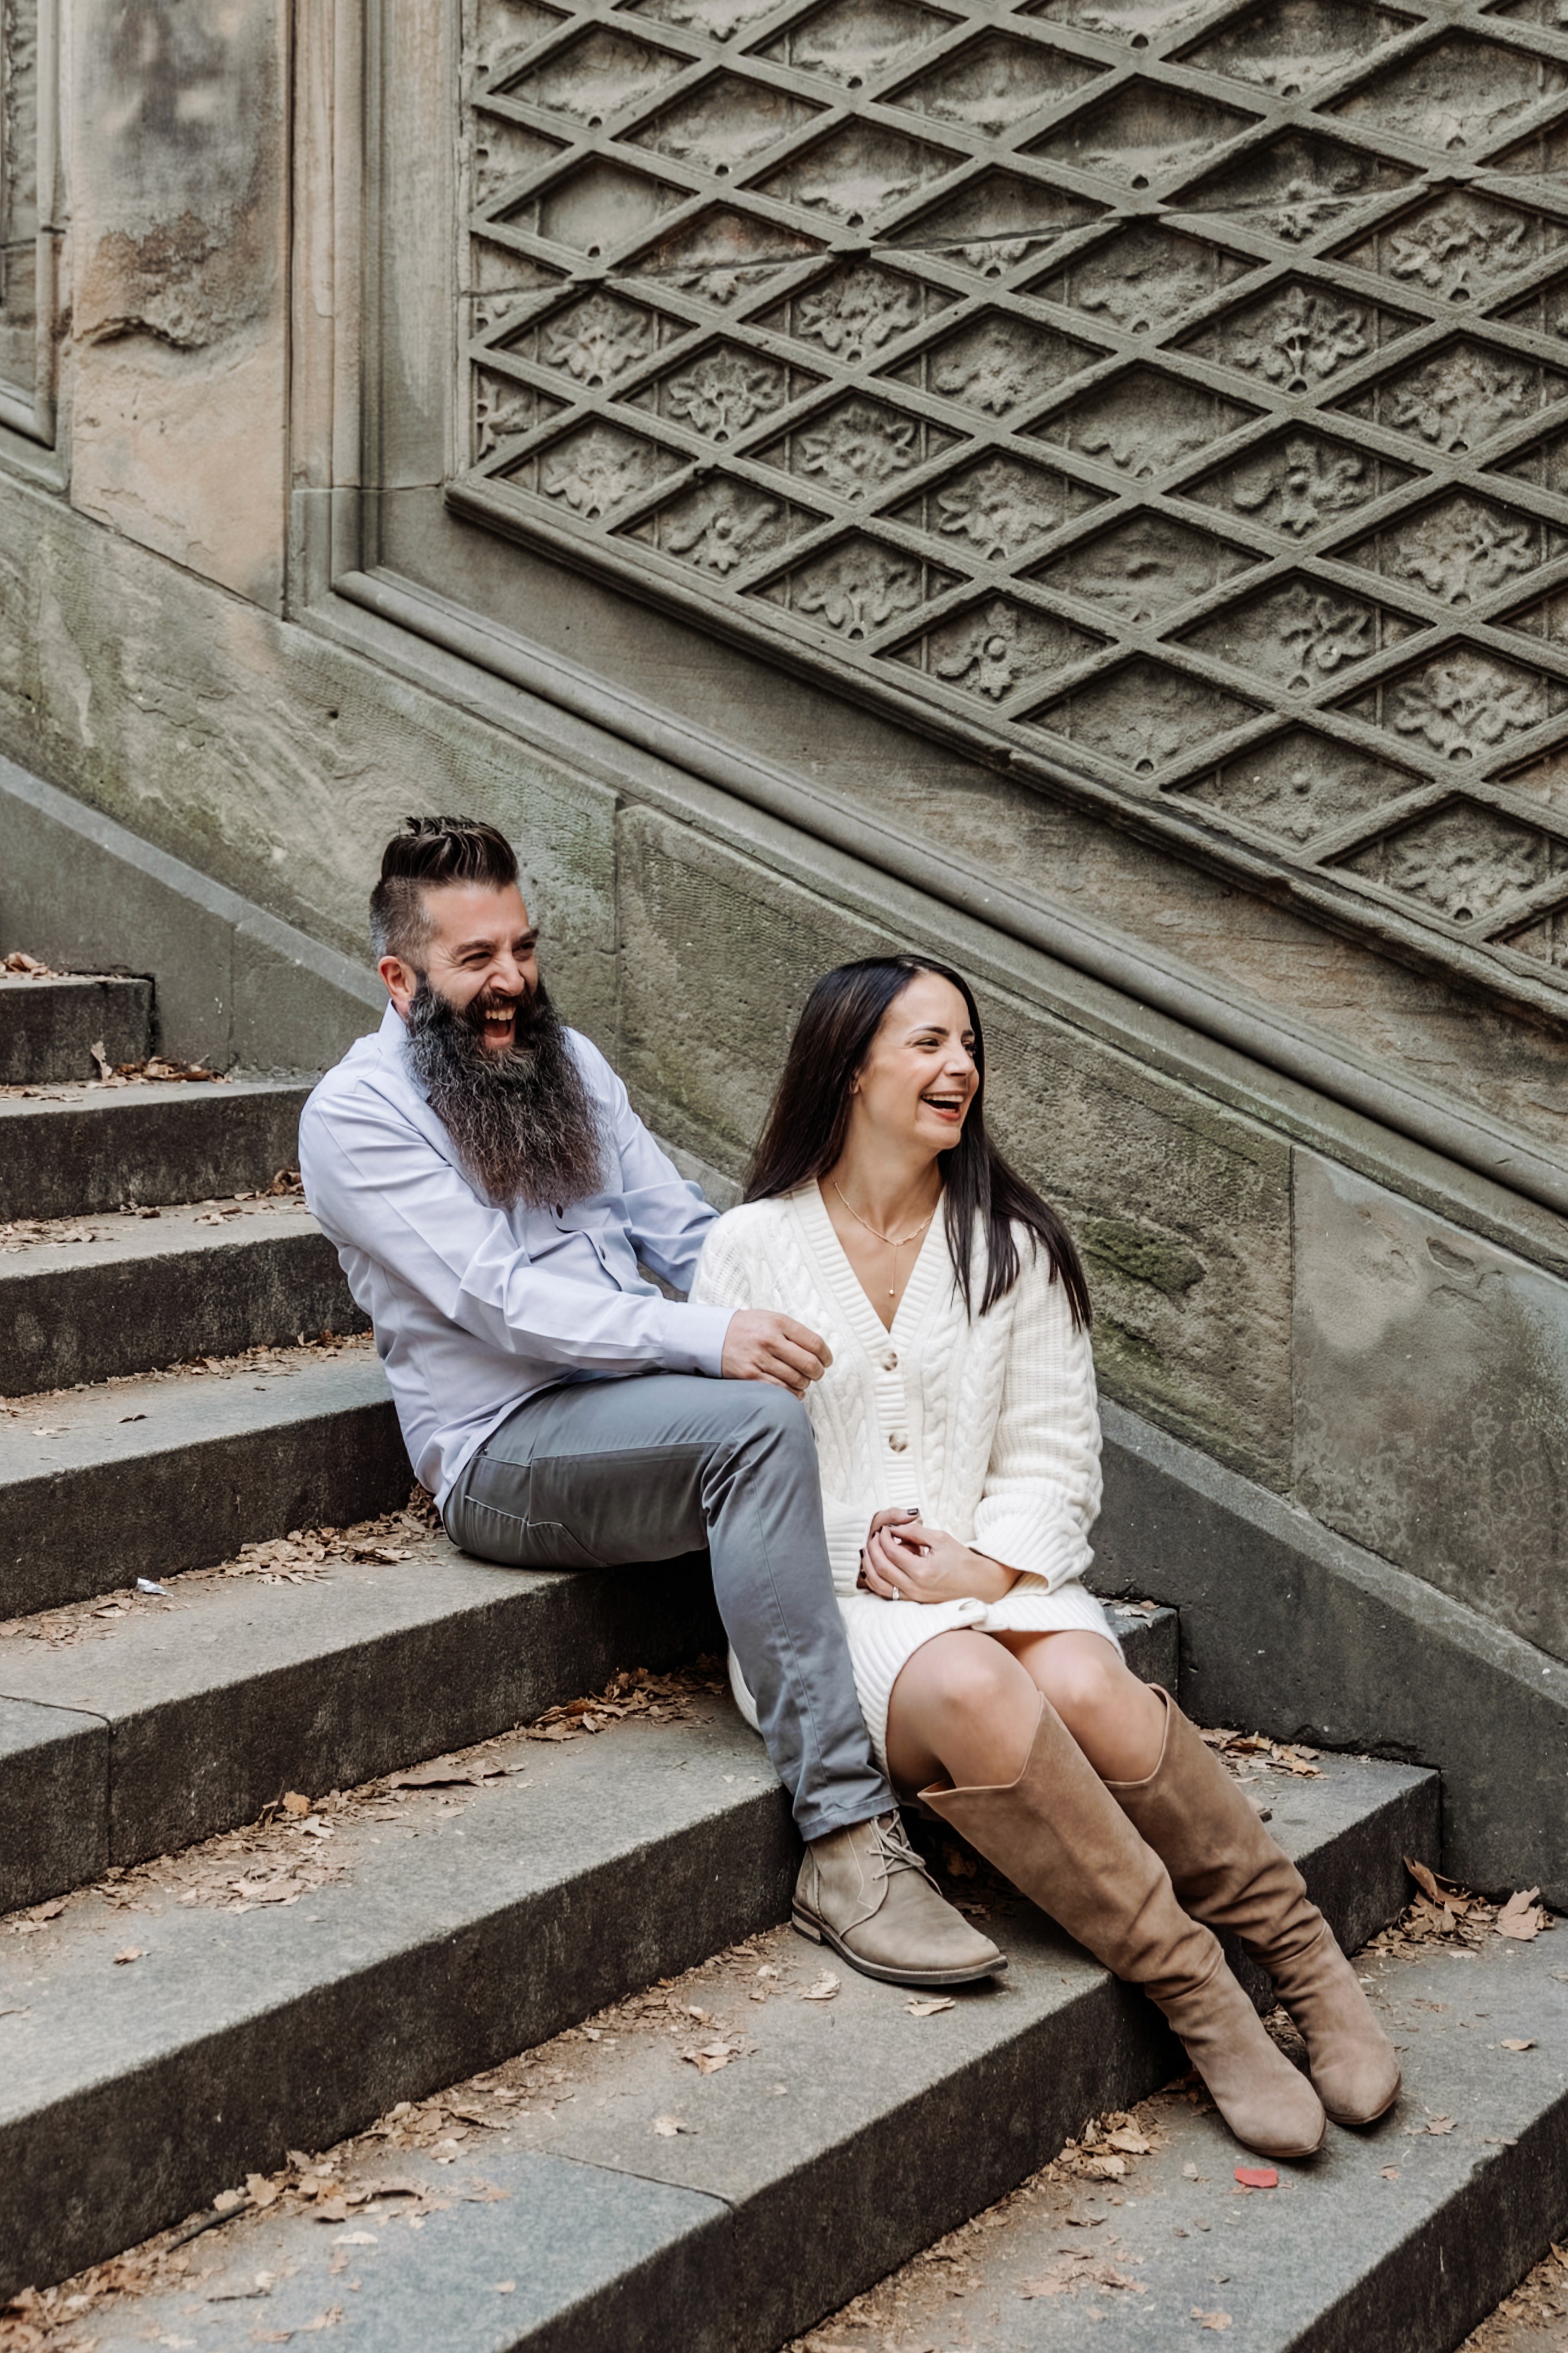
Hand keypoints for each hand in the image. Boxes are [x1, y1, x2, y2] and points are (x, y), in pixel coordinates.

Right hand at [721, 1309, 831, 1395]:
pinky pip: (779, 1390)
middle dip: (818, 1372)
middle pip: (808, 1363)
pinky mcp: (749, 1376)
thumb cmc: (748, 1328)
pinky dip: (792, 1394)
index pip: (815, 1343)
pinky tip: (794, 1391)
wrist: (713, 1335)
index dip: (826, 1356)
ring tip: (803, 1381)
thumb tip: (819, 1352)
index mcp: (779, 1323)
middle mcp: (769, 1340)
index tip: (827, 1361)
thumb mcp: (771, 1319)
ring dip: (805, 1384)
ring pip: (796, 1379)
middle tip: (817, 1373)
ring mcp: (759, 1359)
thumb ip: (794, 1332)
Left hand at [858, 1513, 1017, 1604]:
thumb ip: (914, 1532)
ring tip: (869, 1550)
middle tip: (873, 1536)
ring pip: (878, 1584)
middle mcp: (915, 1588)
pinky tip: (874, 1567)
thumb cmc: (961, 1559)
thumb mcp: (940, 1539)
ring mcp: (912, 1597)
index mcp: (923, 1571)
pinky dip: (875, 1580)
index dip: (883, 1537)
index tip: (884, 1528)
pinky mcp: (912, 1602)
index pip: (892, 1552)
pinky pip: (885, 1593)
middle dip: (872, 1549)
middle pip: (880, 1567)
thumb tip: (894, 1527)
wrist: (978, 1583)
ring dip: (869, 1566)